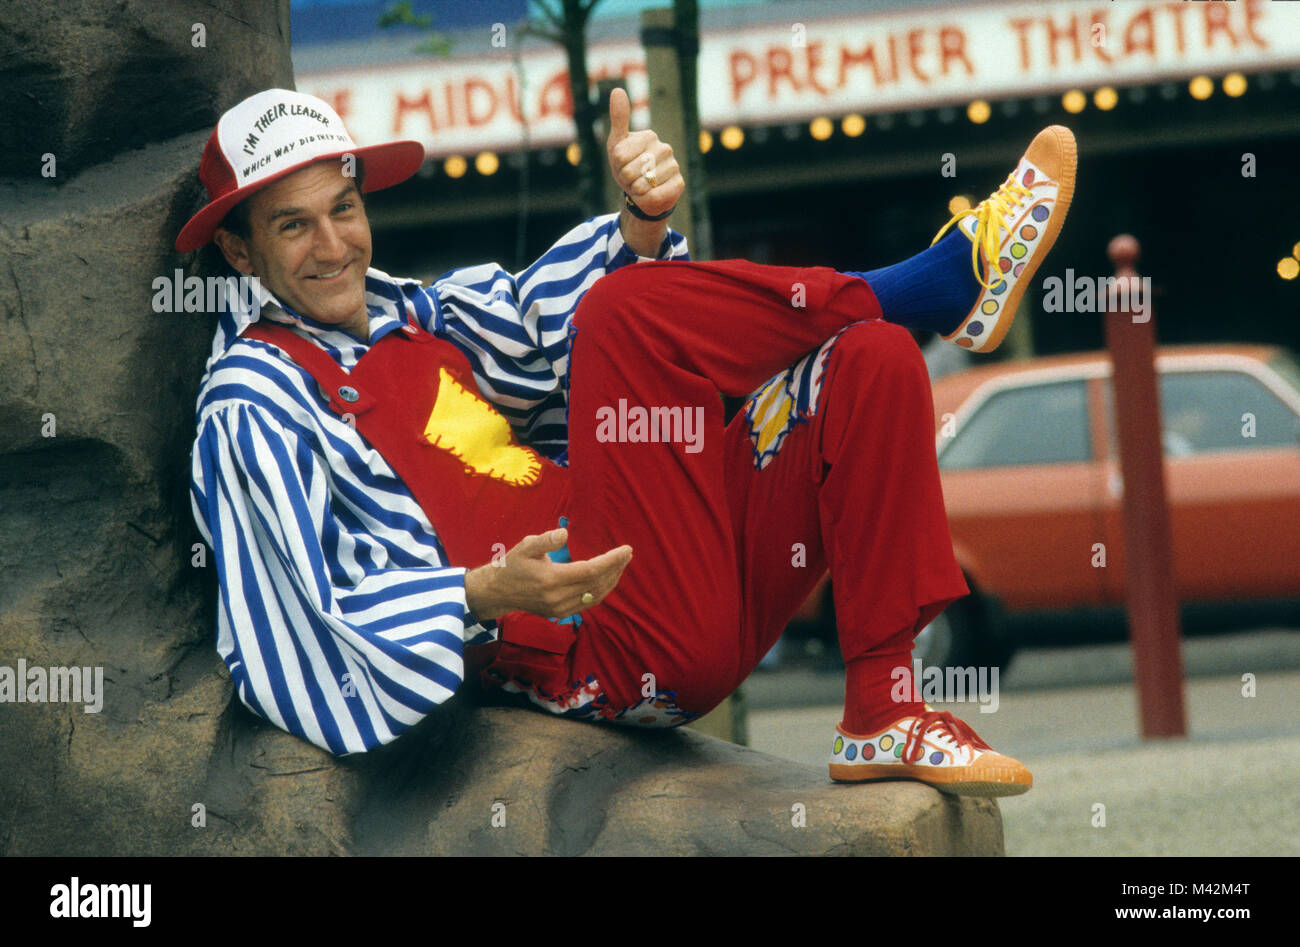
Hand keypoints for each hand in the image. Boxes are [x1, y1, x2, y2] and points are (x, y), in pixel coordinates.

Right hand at [464, 528, 632, 621]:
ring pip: (596, 596)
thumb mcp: (526, 546)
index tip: (626, 549)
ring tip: (622, 564)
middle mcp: (558, 597)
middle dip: (616, 568)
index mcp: (551, 579)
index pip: (591, 570)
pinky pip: (588, 603)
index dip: (611, 560)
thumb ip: (546, 540)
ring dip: (612, 580)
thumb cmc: (513, 564)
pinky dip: (602, 590)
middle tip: (628, 553)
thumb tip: (565, 533)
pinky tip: (608, 578)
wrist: (498, 591)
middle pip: (597, 583)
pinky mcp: (560, 613)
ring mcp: (559, 608)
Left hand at [606, 88, 683, 219]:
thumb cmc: (628, 166)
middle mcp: (665, 148)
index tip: (623, 164)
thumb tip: (617, 89)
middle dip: (626, 180)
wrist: (642, 192)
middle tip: (632, 178)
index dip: (617, 165)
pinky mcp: (679, 184)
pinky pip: (655, 196)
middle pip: (630, 171)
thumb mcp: (617, 143)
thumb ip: (619, 118)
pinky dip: (647, 200)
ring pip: (643, 186)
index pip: (620, 155)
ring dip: (636, 191)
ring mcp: (674, 166)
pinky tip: (651, 194)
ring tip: (641, 186)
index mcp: (649, 136)